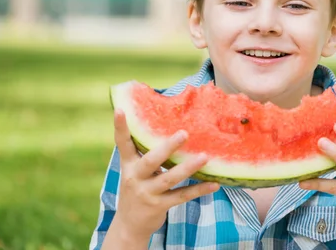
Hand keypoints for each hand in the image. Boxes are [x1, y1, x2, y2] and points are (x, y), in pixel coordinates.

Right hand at [111, 109, 219, 240]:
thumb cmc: (138, 189)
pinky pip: (182, 196)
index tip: (121, 109)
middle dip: (167, 147)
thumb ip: (147, 154)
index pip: (123, 143)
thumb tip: (172, 129)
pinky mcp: (159, 206)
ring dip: (189, 168)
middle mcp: (135, 178)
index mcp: (128, 165)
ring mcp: (147, 193)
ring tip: (205, 157)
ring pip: (170, 178)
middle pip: (151, 160)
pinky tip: (214, 184)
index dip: (120, 127)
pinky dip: (199, 190)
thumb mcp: (136, 171)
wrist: (129, 226)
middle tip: (184, 133)